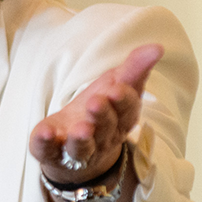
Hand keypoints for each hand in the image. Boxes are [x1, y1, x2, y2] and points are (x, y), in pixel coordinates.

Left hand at [27, 44, 162, 185]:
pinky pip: (48, 151)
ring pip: (81, 147)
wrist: (77, 152)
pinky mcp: (52, 154)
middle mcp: (102, 138)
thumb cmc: (100, 111)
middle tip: (95, 102)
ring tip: (79, 128)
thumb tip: (158, 47)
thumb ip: (134, 68)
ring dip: (80, 138)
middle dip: (101, 115)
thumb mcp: (116, 85)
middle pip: (105, 128)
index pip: (126, 110)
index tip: (117, 89)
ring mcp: (77, 150)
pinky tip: (44, 133)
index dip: (122, 101)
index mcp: (121, 119)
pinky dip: (45, 144)